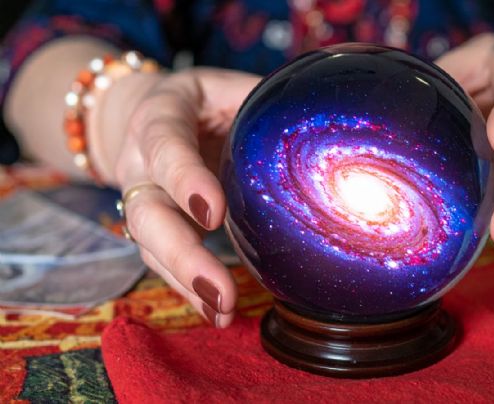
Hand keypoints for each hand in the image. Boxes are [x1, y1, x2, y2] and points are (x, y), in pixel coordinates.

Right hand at [109, 68, 260, 326]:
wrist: (153, 113)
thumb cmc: (205, 100)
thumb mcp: (229, 87)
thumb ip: (263, 100)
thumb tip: (333, 122)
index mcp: (161, 117)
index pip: (166, 147)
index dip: (185, 179)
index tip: (214, 213)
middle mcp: (140, 162)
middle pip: (147, 214)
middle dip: (183, 255)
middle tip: (219, 289)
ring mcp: (143, 197)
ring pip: (149, 246)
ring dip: (186, 282)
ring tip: (221, 311)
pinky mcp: (154, 226)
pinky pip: (163, 260)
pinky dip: (190, 288)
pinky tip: (216, 311)